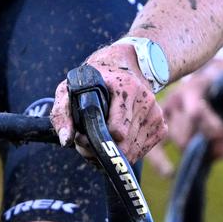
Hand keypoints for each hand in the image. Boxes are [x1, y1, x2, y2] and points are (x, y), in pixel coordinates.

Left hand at [50, 45, 165, 163]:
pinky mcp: (160, 124)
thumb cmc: (93, 82)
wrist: (122, 68)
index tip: (81, 138)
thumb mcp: (70, 89)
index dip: (95, 141)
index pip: (117, 130)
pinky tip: (115, 141)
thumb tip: (66, 140)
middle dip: (103, 151)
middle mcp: (145, 100)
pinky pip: (143, 150)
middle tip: (87, 145)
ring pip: (134, 151)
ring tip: (99, 141)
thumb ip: (62, 113)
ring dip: (114, 154)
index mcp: (127, 87)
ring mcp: (155, 113)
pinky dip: (127, 151)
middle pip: (125, 144)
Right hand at [154, 57, 222, 167]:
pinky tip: (169, 173)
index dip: (213, 128)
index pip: (196, 112)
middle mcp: (176, 100)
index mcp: (194, 87)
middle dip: (210, 145)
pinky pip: (154, 147)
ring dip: (202, 152)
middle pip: (186, 135)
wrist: (217, 78)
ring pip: (179, 144)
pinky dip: (158, 161)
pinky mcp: (163, 127)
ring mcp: (167, 115)